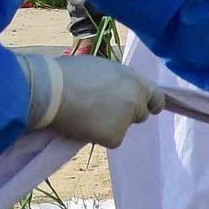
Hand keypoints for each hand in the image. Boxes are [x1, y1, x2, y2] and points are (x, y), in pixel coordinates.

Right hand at [21, 48, 160, 147]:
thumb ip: (118, 81)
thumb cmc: (70, 74)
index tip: (146, 108)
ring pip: (123, 128)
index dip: (149, 104)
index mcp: (135, 80)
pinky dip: (99, 135)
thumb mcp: (102, 68)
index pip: (156, 98)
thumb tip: (120, 90)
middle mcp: (136, 100)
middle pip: (140, 115)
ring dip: (111, 125)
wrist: (52, 90)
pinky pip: (110, 139)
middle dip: (126, 114)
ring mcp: (127, 120)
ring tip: (86, 113)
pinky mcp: (115, 137)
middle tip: (102, 110)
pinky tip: (83, 124)